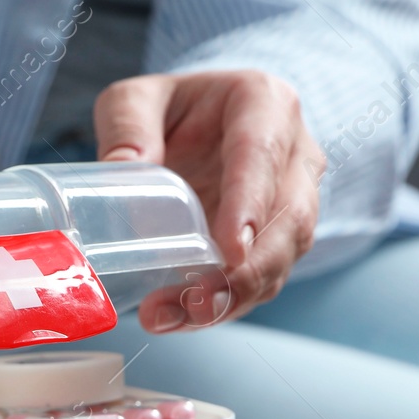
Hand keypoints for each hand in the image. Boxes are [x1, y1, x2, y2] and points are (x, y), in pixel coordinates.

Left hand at [94, 70, 325, 332]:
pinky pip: (262, 281)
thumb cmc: (170, 110)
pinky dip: (224, 306)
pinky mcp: (278, 243)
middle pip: (287, 220)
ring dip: (232, 298)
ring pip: (281, 260)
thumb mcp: (135, 99)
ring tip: (173, 318)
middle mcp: (295, 154)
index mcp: (265, 103)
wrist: (197, 128)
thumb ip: (127, 126)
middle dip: (245, 273)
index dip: (250, 205)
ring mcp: (294, 202)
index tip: (231, 251)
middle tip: (197, 304)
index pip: (263, 155)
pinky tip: (181, 318)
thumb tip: (123, 171)